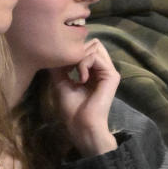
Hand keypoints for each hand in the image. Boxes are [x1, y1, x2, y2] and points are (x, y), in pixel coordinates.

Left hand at [49, 39, 118, 156]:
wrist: (81, 125)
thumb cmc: (72, 109)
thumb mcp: (61, 82)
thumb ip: (61, 66)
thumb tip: (55, 50)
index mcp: (94, 72)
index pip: (88, 48)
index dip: (74, 51)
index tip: (62, 65)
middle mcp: (103, 69)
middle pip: (94, 43)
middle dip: (78, 51)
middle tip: (68, 67)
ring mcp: (109, 72)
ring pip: (95, 47)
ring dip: (80, 57)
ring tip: (74, 73)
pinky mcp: (112, 75)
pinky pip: (95, 57)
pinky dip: (83, 64)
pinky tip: (81, 79)